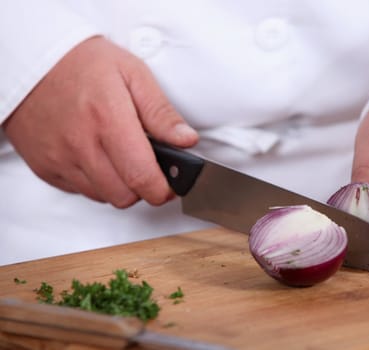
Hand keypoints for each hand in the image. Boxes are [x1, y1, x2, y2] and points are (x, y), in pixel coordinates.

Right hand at [2, 36, 197, 207]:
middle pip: (124, 195)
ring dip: (119, 185)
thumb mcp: (133, 74)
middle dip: (143, 188)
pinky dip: (95, 181)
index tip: (171, 186)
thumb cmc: (84, 63)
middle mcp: (80, 143)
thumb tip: (186, 140)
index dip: (163, 190)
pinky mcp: (45, 167)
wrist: (33, 60)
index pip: (141, 176)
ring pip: (103, 197)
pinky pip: (79, 191)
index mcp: (108, 118)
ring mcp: (59, 158)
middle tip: (147, 167)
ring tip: (121, 157)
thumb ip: (161, 113)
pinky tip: (98, 157)